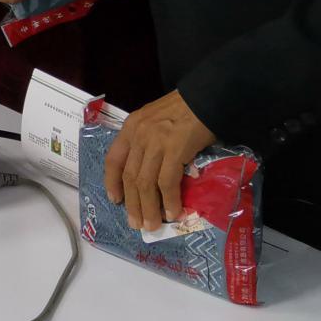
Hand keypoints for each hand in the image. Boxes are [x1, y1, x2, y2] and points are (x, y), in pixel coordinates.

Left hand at [102, 90, 215, 230]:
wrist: (208, 96)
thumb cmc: (186, 108)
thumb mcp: (156, 119)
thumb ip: (148, 140)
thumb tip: (151, 170)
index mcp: (131, 127)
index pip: (113, 158)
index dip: (112, 182)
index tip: (115, 199)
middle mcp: (139, 135)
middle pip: (129, 176)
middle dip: (132, 204)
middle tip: (136, 223)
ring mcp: (155, 142)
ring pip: (145, 183)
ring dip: (148, 208)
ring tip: (152, 225)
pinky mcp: (175, 149)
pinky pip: (167, 182)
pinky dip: (168, 201)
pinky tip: (172, 212)